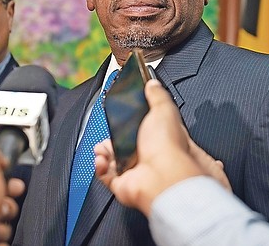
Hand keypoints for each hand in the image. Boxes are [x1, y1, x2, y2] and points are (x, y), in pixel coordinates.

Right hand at [95, 79, 229, 215]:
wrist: (161, 175)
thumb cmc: (168, 145)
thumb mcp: (163, 109)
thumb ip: (156, 95)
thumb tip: (152, 84)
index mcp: (160, 137)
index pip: (142, 128)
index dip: (130, 121)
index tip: (121, 115)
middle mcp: (148, 155)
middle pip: (123, 143)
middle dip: (111, 136)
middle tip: (109, 131)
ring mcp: (136, 171)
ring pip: (112, 159)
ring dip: (103, 151)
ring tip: (102, 146)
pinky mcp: (124, 184)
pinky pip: (106, 175)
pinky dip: (100, 167)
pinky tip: (102, 159)